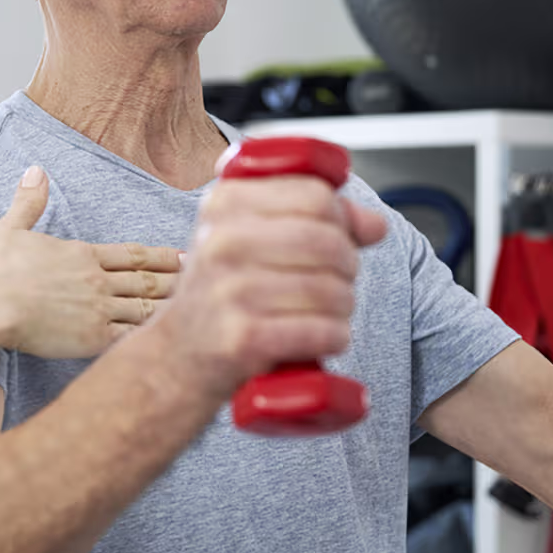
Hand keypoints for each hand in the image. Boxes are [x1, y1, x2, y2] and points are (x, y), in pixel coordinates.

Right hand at [0, 166, 180, 358]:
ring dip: (172, 309)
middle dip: (176, 281)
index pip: (133, 255)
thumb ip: (28, 201)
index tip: (184, 256)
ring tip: (196, 310)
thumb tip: (34, 171)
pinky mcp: (92, 337)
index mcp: (82, 254)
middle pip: (147, 281)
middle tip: (204, 280)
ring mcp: (98, 309)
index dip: (162, 256)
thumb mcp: (10, 227)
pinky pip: (131, 337)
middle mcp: (97, 280)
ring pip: (146, 309)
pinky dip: (153, 337)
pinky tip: (171, 339)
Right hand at [151, 174, 387, 401]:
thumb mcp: (252, 239)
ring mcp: (230, 290)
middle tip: (336, 282)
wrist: (177, 357)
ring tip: (326, 313)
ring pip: (331, 289)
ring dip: (343, 307)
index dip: (341, 218)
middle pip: (328, 241)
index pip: (315, 195)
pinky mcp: (243, 338)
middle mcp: (222, 241)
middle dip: (347, 266)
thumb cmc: (223, 293)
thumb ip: (315, 220)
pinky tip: (323, 337)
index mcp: (225, 203)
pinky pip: (322, 330)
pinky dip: (335, 337)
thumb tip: (375, 224)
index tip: (335, 238)